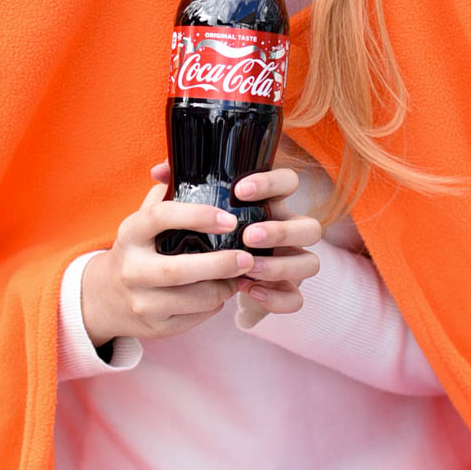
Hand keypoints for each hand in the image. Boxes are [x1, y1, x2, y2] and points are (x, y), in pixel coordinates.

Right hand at [81, 176, 254, 345]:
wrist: (104, 298)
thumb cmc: (137, 249)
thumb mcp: (143, 220)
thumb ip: (166, 193)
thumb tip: (184, 161)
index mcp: (130, 234)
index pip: (159, 217)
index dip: (196, 216)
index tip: (229, 218)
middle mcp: (131, 269)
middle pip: (178, 270)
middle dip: (219, 264)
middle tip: (247, 257)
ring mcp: (141, 302)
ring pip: (192, 300)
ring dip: (223, 288)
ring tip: (239, 275)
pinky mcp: (155, 327)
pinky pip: (194, 318)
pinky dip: (214, 305)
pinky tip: (220, 292)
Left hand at [148, 156, 321, 330]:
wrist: (217, 276)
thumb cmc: (210, 234)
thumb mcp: (200, 212)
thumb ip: (185, 189)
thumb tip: (159, 171)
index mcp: (273, 205)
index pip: (289, 182)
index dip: (271, 183)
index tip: (240, 190)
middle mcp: (290, 231)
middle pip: (311, 227)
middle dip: (281, 231)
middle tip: (248, 235)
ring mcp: (293, 262)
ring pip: (310, 263)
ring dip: (280, 265)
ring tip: (247, 267)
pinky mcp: (288, 290)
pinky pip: (296, 298)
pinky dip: (276, 298)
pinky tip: (249, 291)